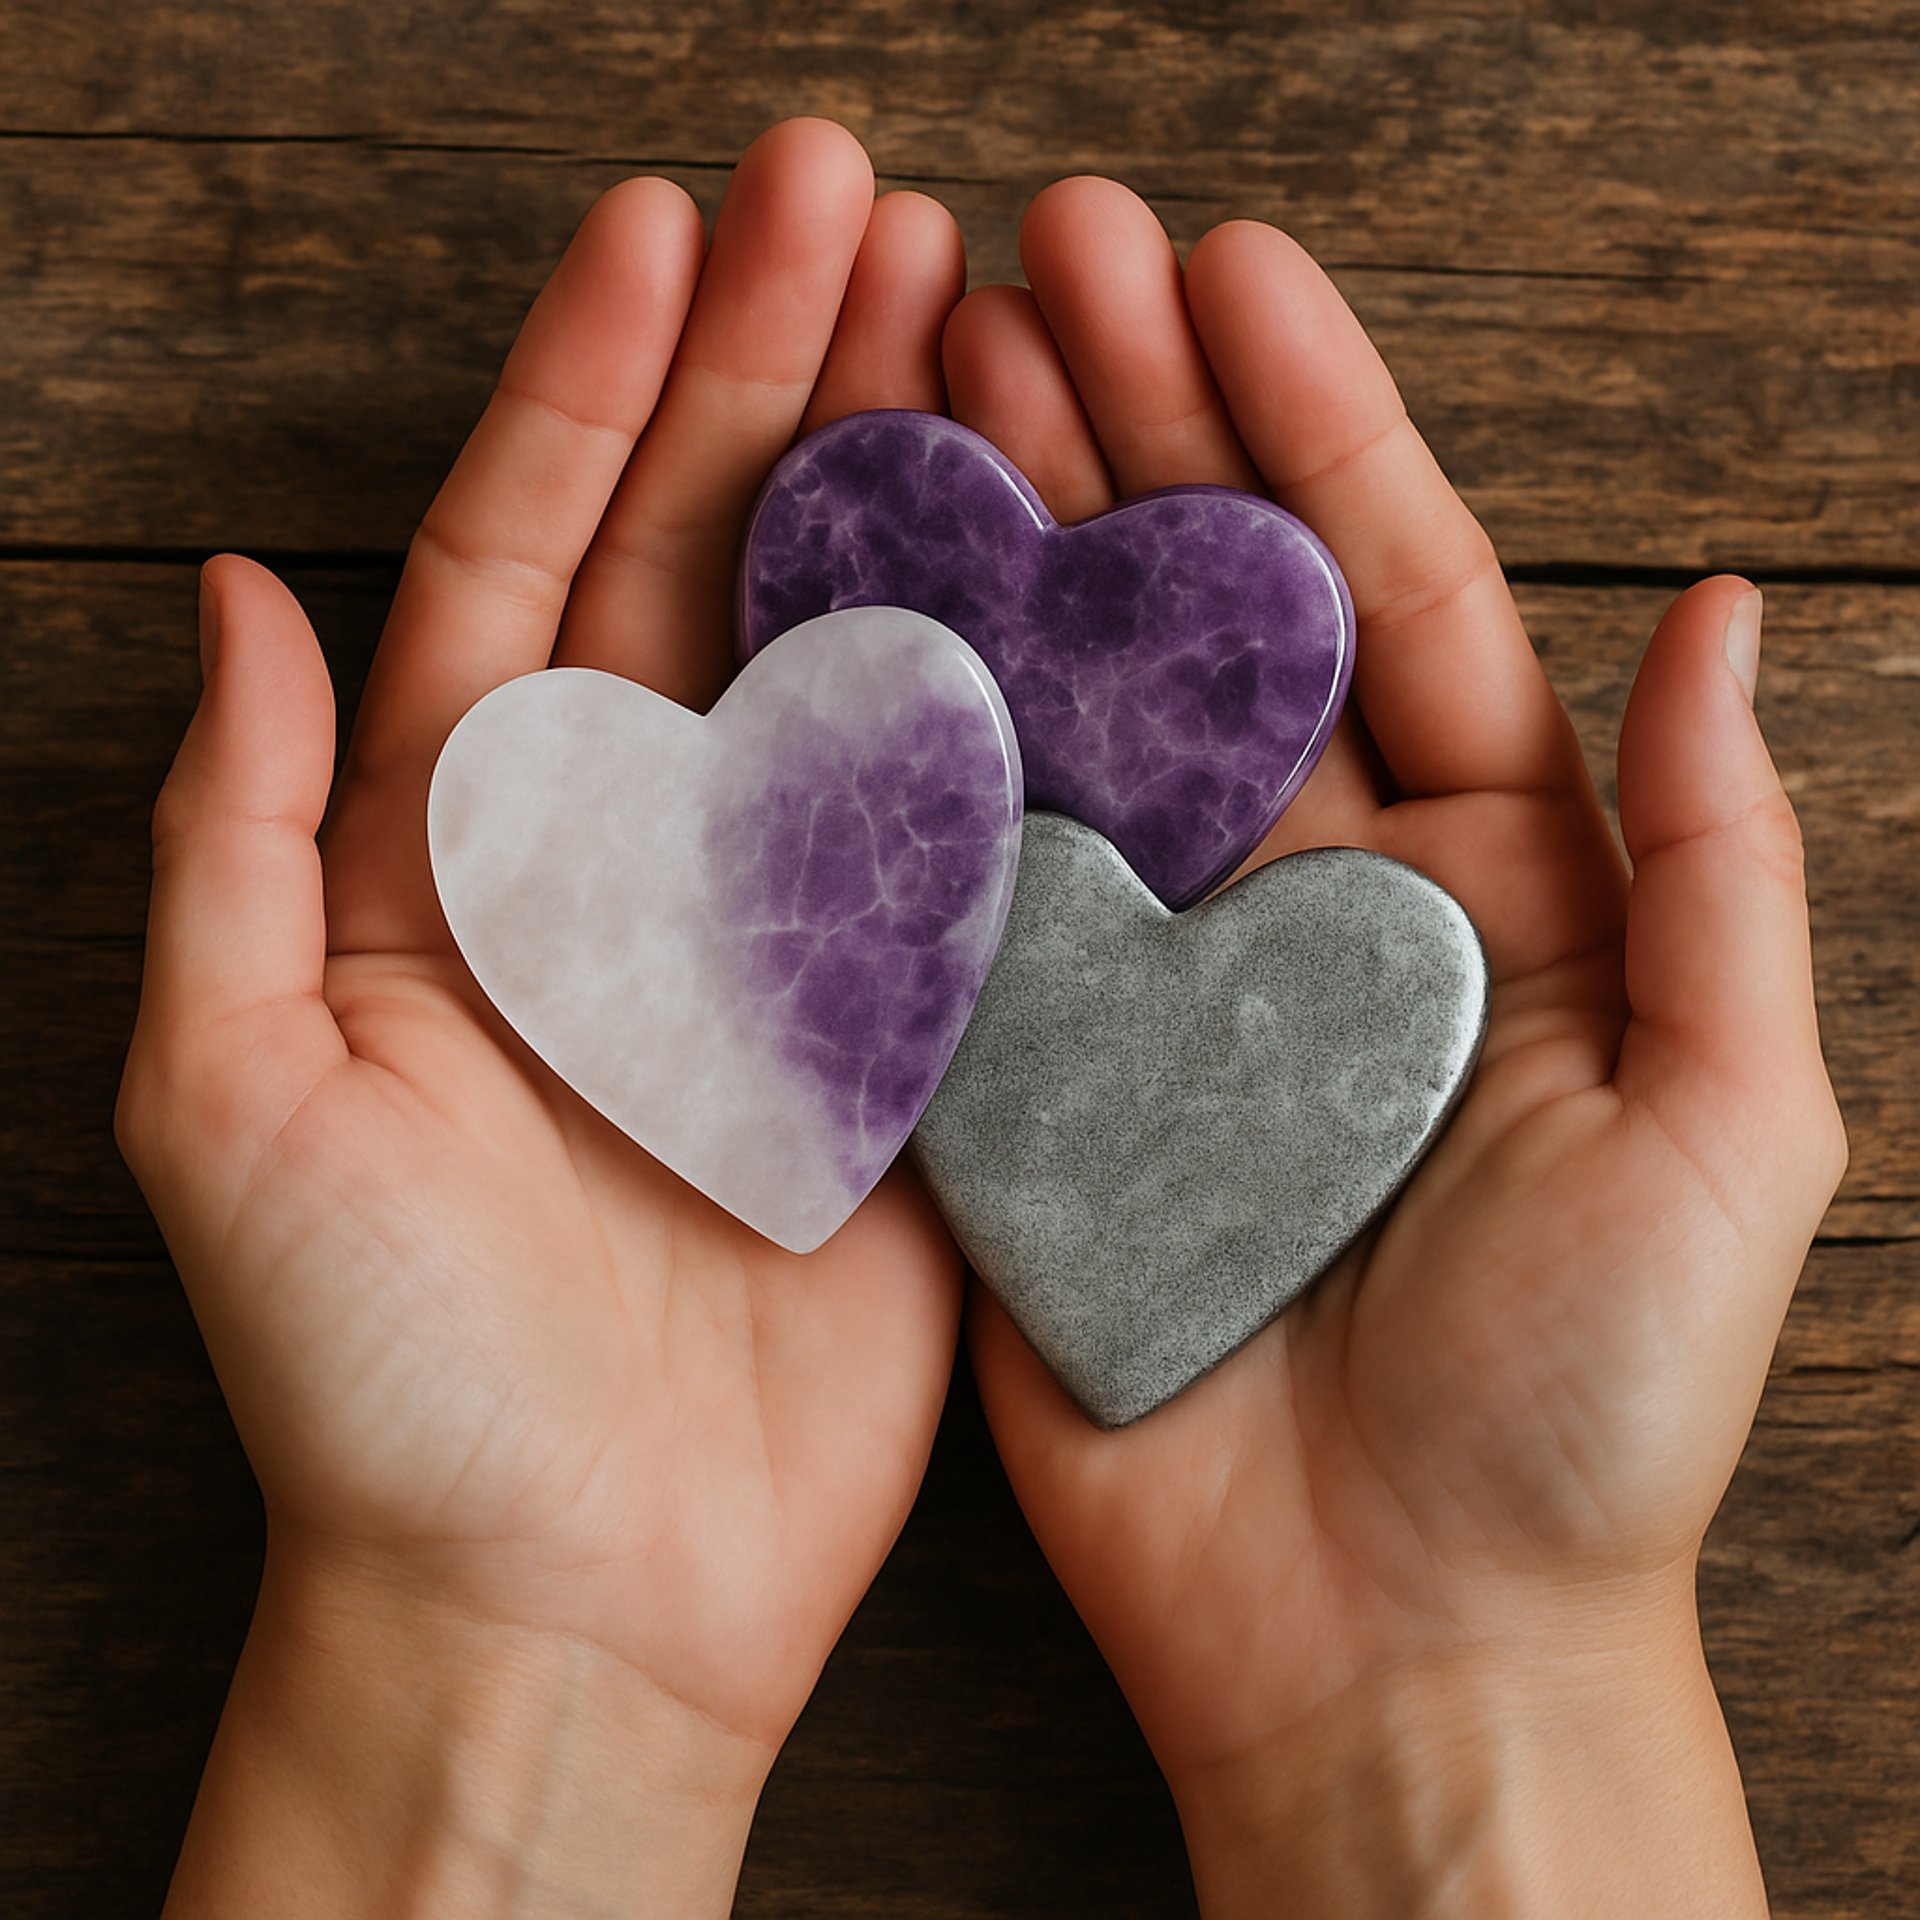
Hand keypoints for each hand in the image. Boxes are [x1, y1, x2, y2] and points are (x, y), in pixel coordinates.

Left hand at [116, 120, 971, 1916]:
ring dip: (904, 488)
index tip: (668, 226)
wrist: (569, 1596)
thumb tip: (224, 592)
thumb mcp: (231, 1101)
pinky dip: (1009, 694)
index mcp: (463, 854)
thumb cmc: (375, 1376)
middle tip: (864, 196)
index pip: (525, 563)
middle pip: (706, 572)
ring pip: (854, 666)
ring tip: (974, 315)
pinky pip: (969, 837)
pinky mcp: (916, 1037)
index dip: (594, 389)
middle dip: (776, 374)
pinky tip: (1057, 558)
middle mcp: (634, 865)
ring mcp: (790, 940)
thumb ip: (227, 843)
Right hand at [945, 179, 1846, 1916]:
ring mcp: (1155, 985)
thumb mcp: (1732, 1134)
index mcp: (1491, 894)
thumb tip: (1723, 617)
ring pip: (1073, 724)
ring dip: (1010, 547)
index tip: (1231, 273)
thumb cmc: (1586, 1417)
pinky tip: (854, 610)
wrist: (1394, 1642)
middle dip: (1134, 430)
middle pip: (1214, 628)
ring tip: (929, 376)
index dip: (1314, 432)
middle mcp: (1309, 910)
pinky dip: (913, 753)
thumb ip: (1720, 875)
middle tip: (1037, 257)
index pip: (1398, 605)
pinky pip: (970, 895)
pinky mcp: (1032, 1081)